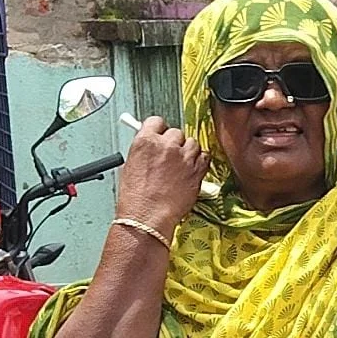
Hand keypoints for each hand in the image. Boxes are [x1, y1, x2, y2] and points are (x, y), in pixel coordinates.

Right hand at [116, 116, 209, 235]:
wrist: (147, 215)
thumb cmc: (136, 197)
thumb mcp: (131, 165)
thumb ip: (144, 151)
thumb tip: (151, 146)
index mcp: (145, 141)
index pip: (156, 121)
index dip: (160, 129)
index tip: (161, 135)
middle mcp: (166, 145)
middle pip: (176, 132)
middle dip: (174, 142)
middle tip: (171, 156)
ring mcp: (183, 157)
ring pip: (193, 143)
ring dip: (188, 151)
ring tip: (181, 165)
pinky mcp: (197, 170)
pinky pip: (205, 157)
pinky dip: (200, 161)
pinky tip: (192, 169)